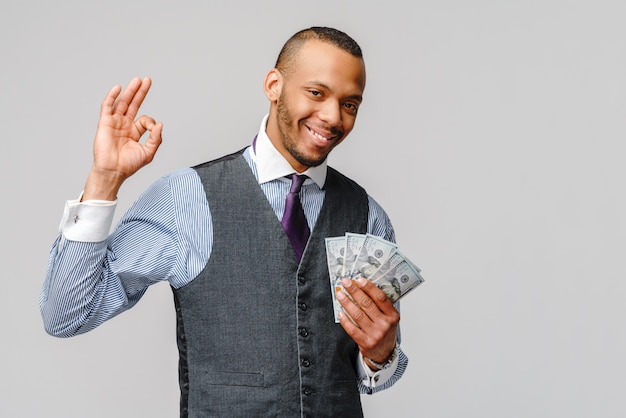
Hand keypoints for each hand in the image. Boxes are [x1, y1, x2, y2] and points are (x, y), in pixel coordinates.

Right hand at [83, 77, 162, 200]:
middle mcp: (124, 125)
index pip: (145, 120)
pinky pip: (107, 106)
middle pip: (133, 104)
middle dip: (140, 92)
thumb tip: (160, 124)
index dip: (151, 122)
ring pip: (122, 102)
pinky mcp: (105, 122)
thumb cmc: (128, 165)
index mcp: (134, 132)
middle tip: (147, 80)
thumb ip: (156, 138)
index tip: (153, 128)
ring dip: (130, 91)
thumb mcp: (148, 152)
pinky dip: (112, 96)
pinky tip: (118, 88)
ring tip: (138, 80)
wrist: (113, 171)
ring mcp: (114, 123)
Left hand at [337, 277, 399, 369]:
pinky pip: (352, 329)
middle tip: (345, 282)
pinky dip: (344, 320)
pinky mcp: (365, 342)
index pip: (380, 298)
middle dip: (354, 291)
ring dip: (346, 302)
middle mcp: (385, 324)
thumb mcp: (389, 318)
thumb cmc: (385, 331)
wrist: (385, 353)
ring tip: (340, 294)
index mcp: (392, 316)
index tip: (359, 279)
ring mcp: (375, 334)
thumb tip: (363, 287)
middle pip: (367, 304)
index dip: (369, 287)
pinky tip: (340, 312)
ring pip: (357, 315)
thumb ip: (381, 306)